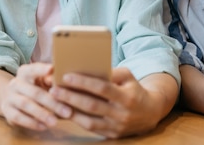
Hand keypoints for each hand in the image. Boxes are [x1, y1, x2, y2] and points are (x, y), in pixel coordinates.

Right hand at [1, 63, 72, 130]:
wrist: (12, 98)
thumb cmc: (34, 87)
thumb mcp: (41, 81)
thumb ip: (51, 81)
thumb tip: (62, 82)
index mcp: (25, 72)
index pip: (33, 69)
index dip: (42, 69)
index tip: (52, 69)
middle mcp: (15, 83)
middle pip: (34, 92)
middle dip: (52, 102)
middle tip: (67, 112)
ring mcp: (9, 97)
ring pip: (26, 105)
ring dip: (42, 114)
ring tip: (55, 122)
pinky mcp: (7, 111)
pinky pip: (19, 117)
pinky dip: (32, 122)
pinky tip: (43, 126)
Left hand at [49, 67, 170, 137]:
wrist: (150, 112)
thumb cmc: (134, 89)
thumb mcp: (128, 76)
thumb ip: (112, 72)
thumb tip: (89, 69)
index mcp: (127, 97)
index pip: (102, 88)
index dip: (84, 83)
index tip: (66, 76)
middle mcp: (122, 114)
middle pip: (92, 106)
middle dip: (71, 97)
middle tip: (54, 89)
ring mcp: (116, 127)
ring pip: (88, 121)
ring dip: (69, 111)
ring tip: (55, 101)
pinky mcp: (111, 135)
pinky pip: (90, 129)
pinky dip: (76, 120)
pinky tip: (64, 112)